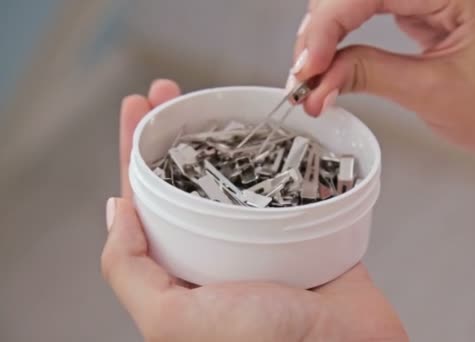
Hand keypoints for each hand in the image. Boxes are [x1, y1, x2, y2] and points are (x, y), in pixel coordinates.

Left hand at [102, 79, 407, 341]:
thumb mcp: (175, 320)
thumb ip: (131, 272)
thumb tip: (115, 213)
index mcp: (182, 274)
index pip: (145, 203)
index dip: (134, 153)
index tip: (134, 109)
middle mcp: (218, 253)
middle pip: (187, 179)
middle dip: (172, 132)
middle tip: (169, 91)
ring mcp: (262, 239)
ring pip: (234, 175)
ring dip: (221, 135)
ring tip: (214, 97)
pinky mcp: (304, 230)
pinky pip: (285, 184)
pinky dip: (275, 155)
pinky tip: (268, 129)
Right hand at [292, 0, 474, 165]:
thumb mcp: (431, 93)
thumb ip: (368, 74)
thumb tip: (318, 76)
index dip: (328, 26)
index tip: (306, 67)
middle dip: (323, 30)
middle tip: (304, 75)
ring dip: (330, 34)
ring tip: (315, 75)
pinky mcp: (430, 9)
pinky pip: (374, 11)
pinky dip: (348, 37)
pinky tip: (334, 62)